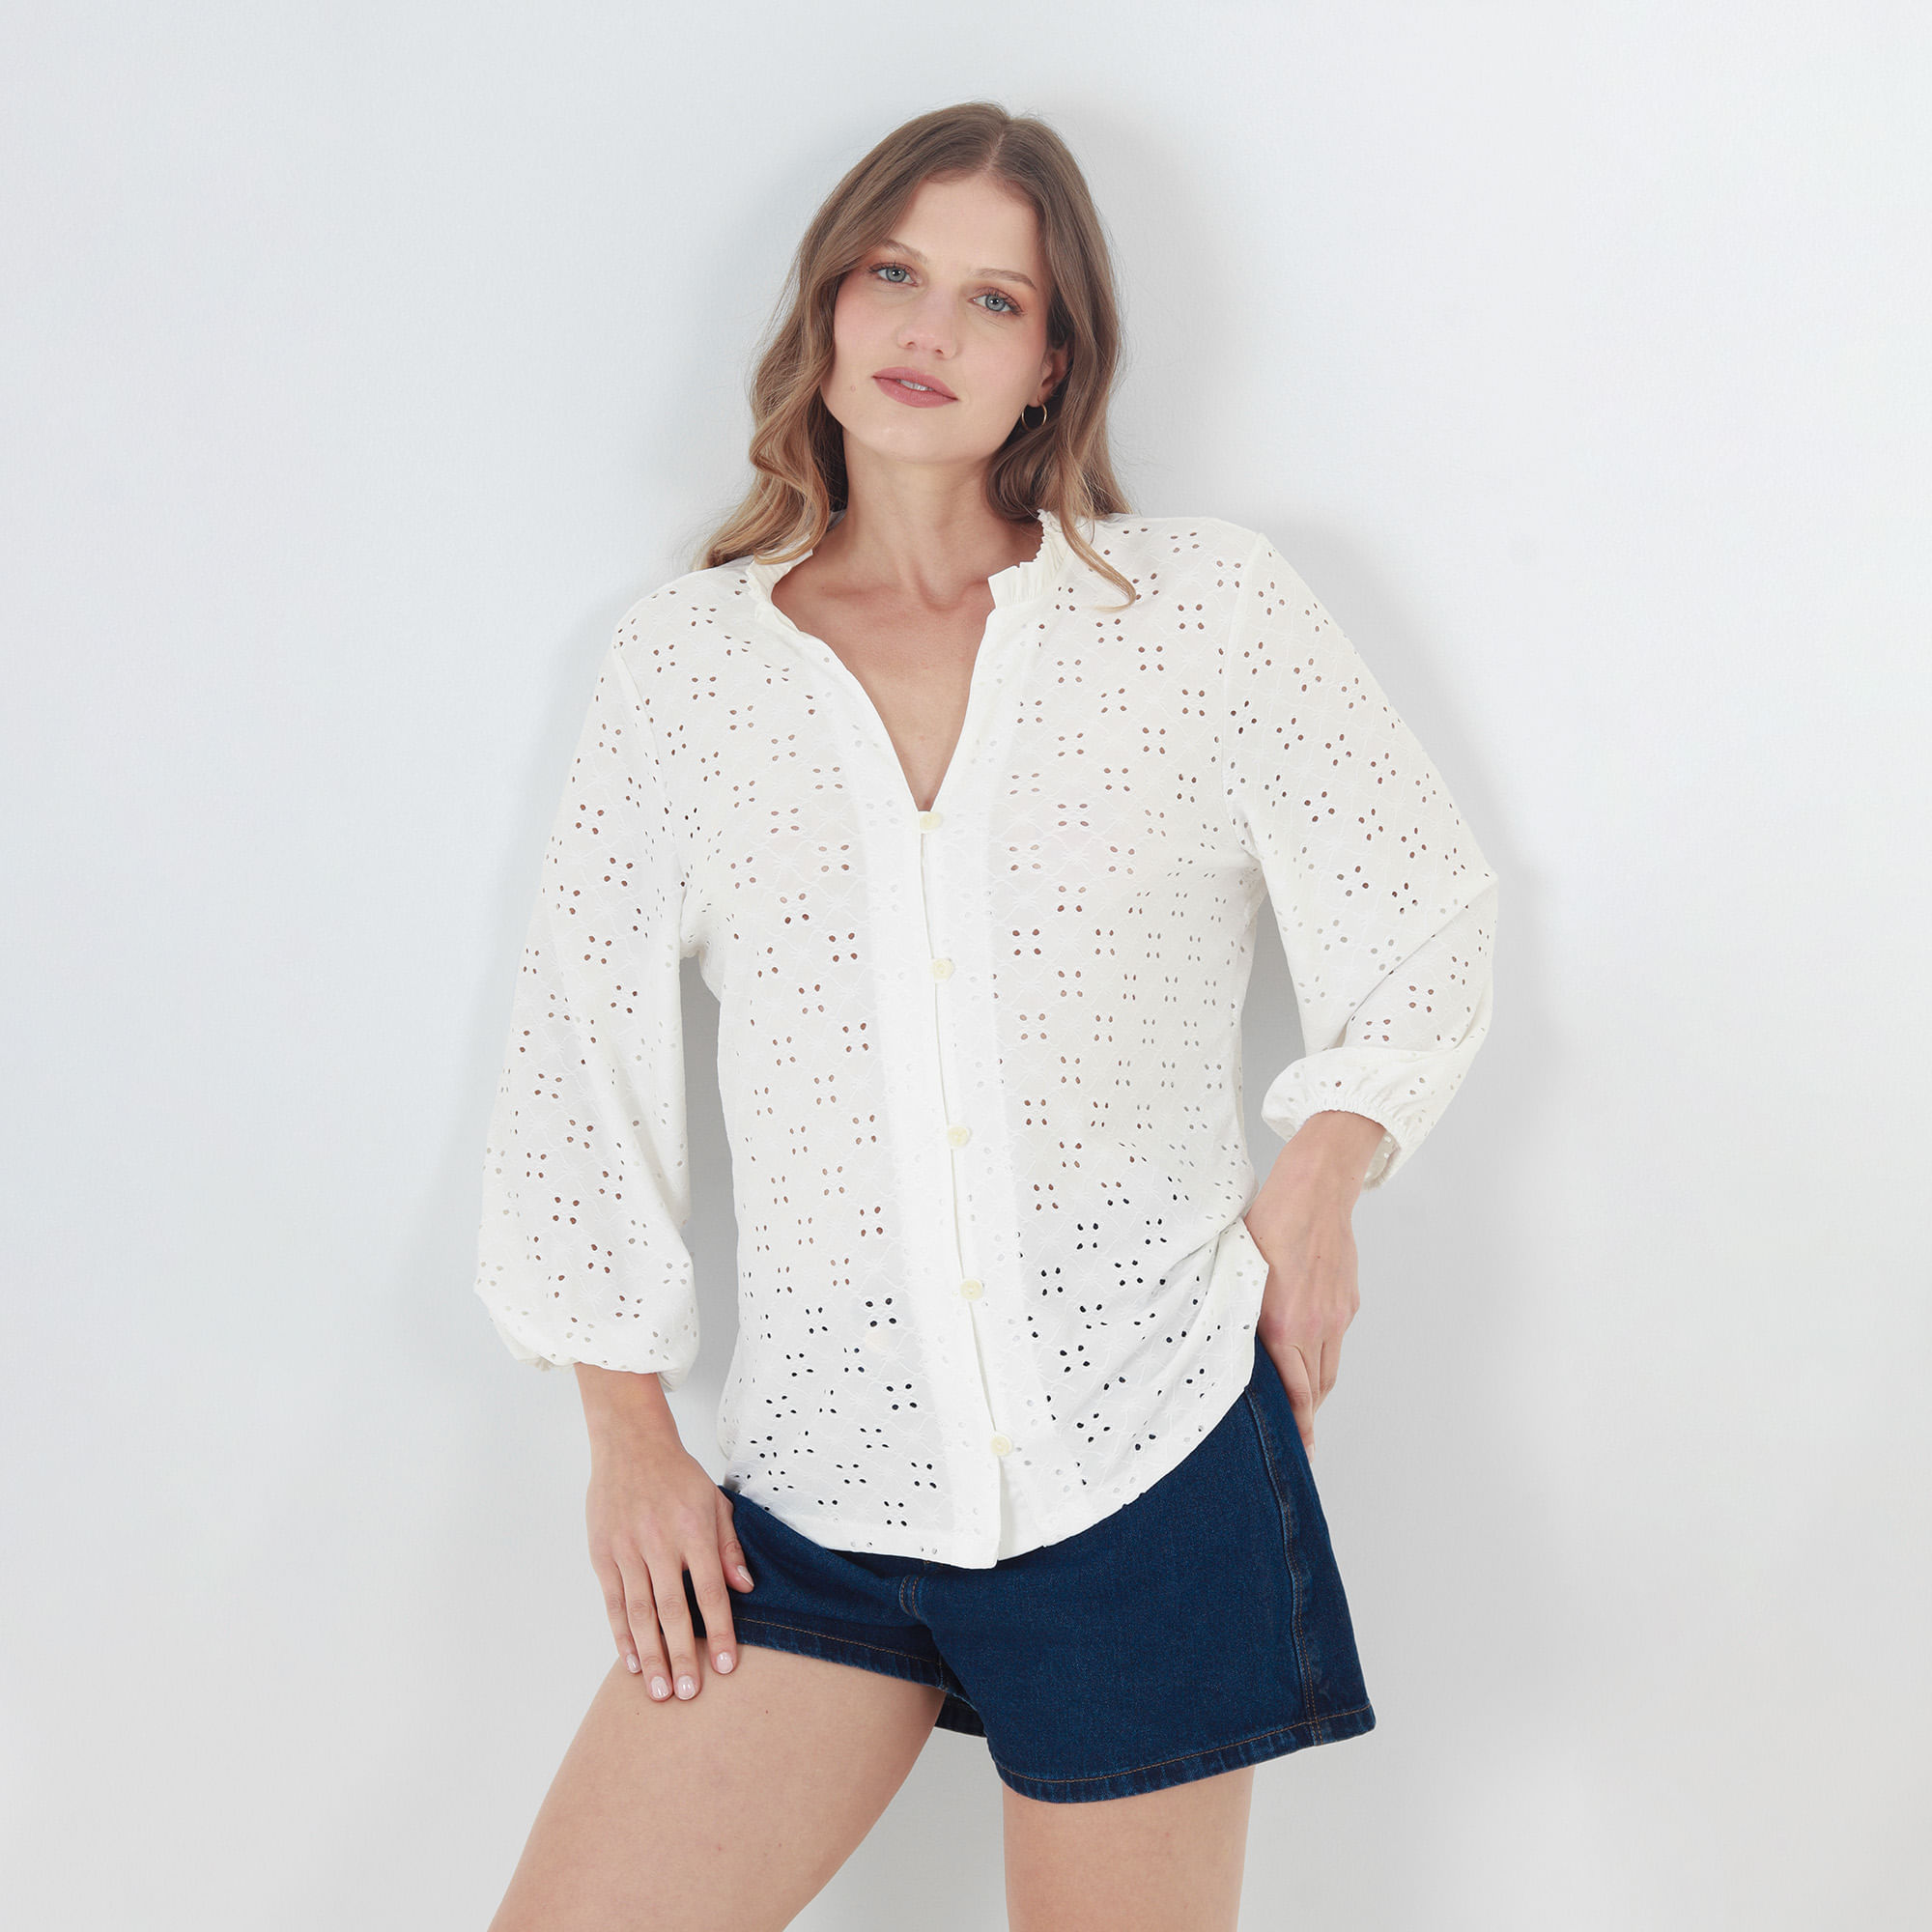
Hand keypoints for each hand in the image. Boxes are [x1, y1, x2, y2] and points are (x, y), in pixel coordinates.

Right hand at [575, 1366, 756, 1702]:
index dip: (718, 1630)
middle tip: (688, 1693)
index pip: (709, 1590)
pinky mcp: (603, 1554)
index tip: (725, 1666)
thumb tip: (746, 1589)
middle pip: (672, 1609)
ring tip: (660, 1690)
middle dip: (681, 1655)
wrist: (630, 1445)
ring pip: (639, 1612)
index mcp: (693, 1529)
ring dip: (650, 1654)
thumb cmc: (678, 1476)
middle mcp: (659, 1542)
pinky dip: (622, 1635)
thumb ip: (730, 1547)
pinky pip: (614, 1602)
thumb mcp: (715, 1502)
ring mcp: (627, 1549)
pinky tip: (631, 1662)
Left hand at [1244, 1110, 1383, 1452]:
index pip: (1296, 1393)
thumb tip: (1221, 1339)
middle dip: (1305, 1416)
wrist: (1316, 1187)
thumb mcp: (1238, 1270)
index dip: (1298, 1426)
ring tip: (1299, 1405)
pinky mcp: (1347, 1302)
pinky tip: (1306, 1354)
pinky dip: (1322, 1357)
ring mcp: (1336, 1315)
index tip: (1300, 1451)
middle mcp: (1316, 1326)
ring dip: (1314, 1390)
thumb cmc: (1269, 1220)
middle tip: (1296, 1439)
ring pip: (1328, 1369)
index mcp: (1284, 1324)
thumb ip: (1237, 1312)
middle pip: (1316, 1389)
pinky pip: (1335, 1342)